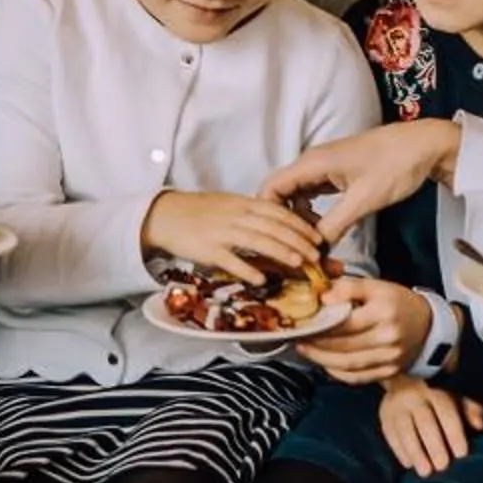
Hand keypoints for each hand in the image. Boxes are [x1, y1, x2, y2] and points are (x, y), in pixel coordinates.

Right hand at [142, 190, 322, 281]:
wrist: (165, 215)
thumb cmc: (199, 212)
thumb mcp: (229, 205)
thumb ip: (254, 214)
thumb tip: (282, 228)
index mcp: (243, 203)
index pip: (278, 212)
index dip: (299, 225)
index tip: (317, 238)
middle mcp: (235, 215)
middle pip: (272, 227)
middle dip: (297, 241)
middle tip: (316, 256)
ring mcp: (221, 232)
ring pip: (256, 240)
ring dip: (280, 251)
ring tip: (299, 263)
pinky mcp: (207, 249)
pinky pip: (231, 260)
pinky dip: (247, 269)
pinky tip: (262, 280)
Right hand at [260, 121, 459, 243]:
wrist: (424, 145)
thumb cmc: (396, 165)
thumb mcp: (364, 200)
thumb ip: (334, 225)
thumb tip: (314, 251)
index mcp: (312, 163)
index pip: (271, 188)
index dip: (269, 217)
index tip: (279, 242)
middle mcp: (312, 162)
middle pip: (280, 193)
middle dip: (284, 222)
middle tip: (295, 249)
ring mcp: (324, 168)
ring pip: (296, 196)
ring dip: (299, 220)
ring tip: (311, 244)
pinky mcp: (336, 174)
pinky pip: (312, 195)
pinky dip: (312, 213)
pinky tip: (323, 230)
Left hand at [303, 277, 436, 385]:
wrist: (428, 325)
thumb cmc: (398, 303)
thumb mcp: (377, 286)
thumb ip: (349, 287)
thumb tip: (323, 297)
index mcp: (384, 312)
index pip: (345, 322)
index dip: (321, 325)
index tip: (303, 323)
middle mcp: (388, 338)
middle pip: (344, 346)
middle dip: (316, 344)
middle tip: (297, 338)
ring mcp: (390, 358)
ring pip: (348, 364)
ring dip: (321, 359)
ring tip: (305, 350)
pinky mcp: (389, 372)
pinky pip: (357, 377)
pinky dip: (337, 372)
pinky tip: (324, 362)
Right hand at [379, 379, 482, 478]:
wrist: (405, 378)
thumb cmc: (438, 395)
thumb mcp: (456, 397)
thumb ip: (471, 410)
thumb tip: (480, 425)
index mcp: (436, 390)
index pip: (446, 412)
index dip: (454, 433)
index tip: (461, 454)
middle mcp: (415, 395)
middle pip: (425, 422)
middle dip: (434, 446)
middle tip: (442, 466)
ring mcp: (396, 404)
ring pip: (405, 429)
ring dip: (415, 452)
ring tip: (425, 472)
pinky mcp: (384, 414)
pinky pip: (390, 433)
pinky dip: (399, 450)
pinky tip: (408, 464)